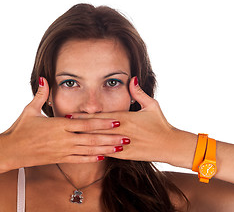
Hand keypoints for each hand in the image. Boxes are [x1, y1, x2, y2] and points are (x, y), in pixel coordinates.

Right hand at [0, 77, 127, 168]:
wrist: (10, 150)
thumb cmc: (19, 129)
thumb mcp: (30, 109)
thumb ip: (41, 94)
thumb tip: (44, 77)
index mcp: (58, 125)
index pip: (85, 123)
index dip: (102, 122)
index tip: (117, 120)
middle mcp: (63, 139)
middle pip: (91, 138)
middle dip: (110, 137)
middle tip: (127, 136)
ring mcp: (62, 150)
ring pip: (88, 150)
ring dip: (106, 148)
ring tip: (120, 147)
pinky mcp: (59, 159)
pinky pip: (78, 159)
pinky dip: (91, 158)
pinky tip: (102, 156)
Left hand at [70, 77, 195, 167]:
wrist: (170, 145)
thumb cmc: (160, 124)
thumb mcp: (151, 105)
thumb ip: (139, 92)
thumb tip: (132, 78)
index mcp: (126, 118)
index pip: (100, 117)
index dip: (84, 116)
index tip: (70, 116)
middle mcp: (122, 131)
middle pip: (96, 129)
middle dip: (79, 128)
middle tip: (63, 128)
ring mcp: (123, 144)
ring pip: (99, 142)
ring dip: (84, 140)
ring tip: (69, 139)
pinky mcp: (125, 155)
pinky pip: (107, 153)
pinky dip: (95, 152)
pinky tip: (84, 152)